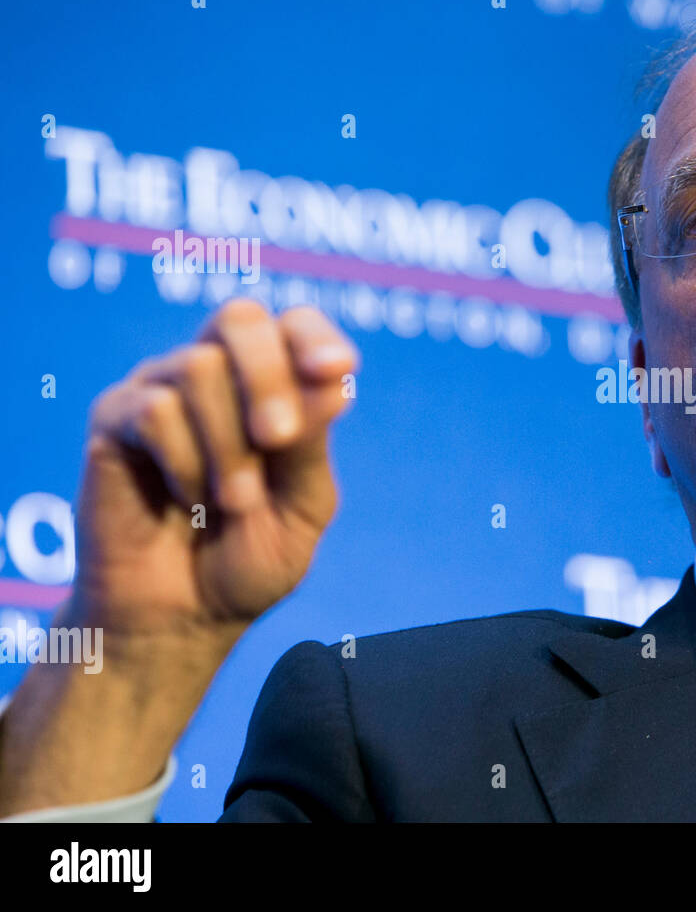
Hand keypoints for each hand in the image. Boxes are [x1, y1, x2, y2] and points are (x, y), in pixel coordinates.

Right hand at [71, 298, 357, 636]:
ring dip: (227, 445)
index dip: (315, 337)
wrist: (183, 618)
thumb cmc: (249, 561)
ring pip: (198, 367)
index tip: (338, 369)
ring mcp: (159, 390)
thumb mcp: (302, 507)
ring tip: (232, 502)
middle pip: (239, 320)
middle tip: (278, 440)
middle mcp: (215, 376)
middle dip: (268, 377)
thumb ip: (311, 444)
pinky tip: (184, 499)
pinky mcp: (114, 419)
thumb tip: (335, 376)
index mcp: (272, 388)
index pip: (294, 325)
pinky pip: (153, 410)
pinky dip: (183, 463)